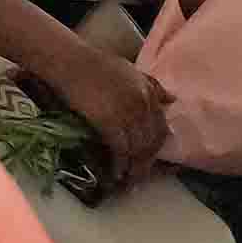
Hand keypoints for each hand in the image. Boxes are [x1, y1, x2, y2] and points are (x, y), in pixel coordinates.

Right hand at [52, 43, 170, 185]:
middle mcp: (142, 103)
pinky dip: (119, 164)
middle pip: (151, 142)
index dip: (157, 149)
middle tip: (138, 178)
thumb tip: (172, 100)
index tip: (150, 161)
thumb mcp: (131, 71)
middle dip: (146, 163)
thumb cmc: (94, 64)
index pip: (161, 128)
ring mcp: (126, 113)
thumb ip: (153, 86)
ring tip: (127, 181)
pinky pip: (120, 149)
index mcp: (149, 92)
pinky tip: (115, 173)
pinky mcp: (109, 122)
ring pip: (137, 148)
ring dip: (134, 168)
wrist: (69, 61)